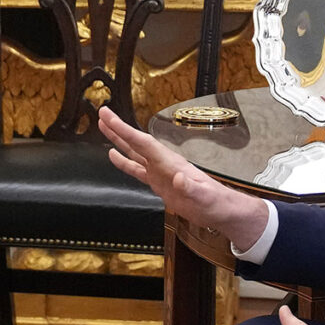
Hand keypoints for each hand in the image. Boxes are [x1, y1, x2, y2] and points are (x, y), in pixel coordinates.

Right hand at [96, 106, 270, 251]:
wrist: (222, 210)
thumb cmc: (216, 202)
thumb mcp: (205, 197)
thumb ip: (192, 188)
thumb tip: (179, 177)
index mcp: (170, 163)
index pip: (142, 143)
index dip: (124, 130)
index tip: (109, 117)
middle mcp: (163, 163)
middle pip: (136, 142)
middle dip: (118, 128)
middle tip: (102, 113)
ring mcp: (160, 172)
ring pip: (134, 152)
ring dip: (118, 140)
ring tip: (103, 127)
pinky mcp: (159, 183)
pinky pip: (136, 169)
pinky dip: (123, 162)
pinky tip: (113, 156)